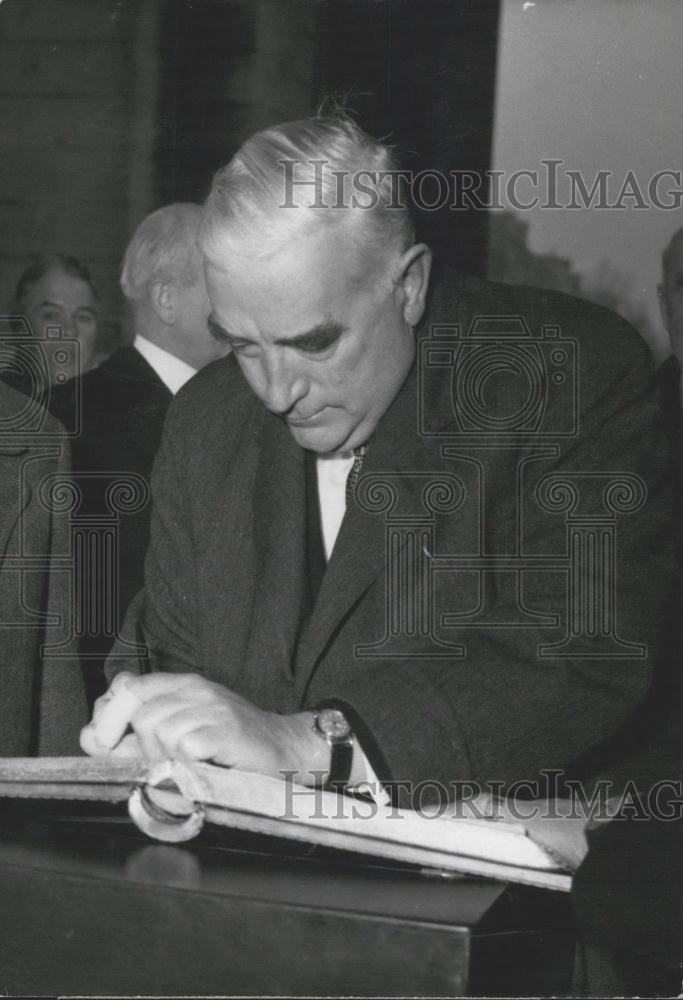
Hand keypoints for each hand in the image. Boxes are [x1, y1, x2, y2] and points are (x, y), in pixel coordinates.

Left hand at [80, 672, 329, 782]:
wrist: (285, 751)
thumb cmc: (228, 746)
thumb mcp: (177, 733)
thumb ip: (131, 736)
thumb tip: (89, 738)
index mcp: (181, 685)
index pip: (126, 686)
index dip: (108, 716)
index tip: (108, 744)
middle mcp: (196, 689)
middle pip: (140, 713)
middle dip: (142, 746)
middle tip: (163, 762)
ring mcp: (213, 707)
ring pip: (160, 731)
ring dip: (168, 759)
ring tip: (190, 766)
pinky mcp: (227, 729)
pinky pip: (185, 747)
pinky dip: (187, 765)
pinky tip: (204, 768)